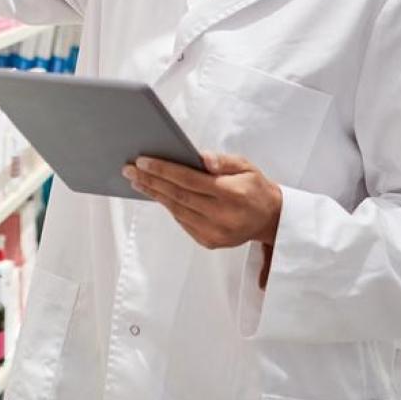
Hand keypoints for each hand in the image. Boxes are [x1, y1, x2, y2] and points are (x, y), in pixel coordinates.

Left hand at [123, 152, 282, 251]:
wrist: (271, 219)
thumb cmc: (255, 187)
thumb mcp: (246, 166)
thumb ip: (222, 161)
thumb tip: (199, 157)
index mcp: (233, 194)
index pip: (190, 180)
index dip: (164, 170)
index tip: (143, 161)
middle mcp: (223, 216)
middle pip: (178, 196)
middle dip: (151, 181)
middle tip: (129, 169)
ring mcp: (216, 233)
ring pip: (177, 210)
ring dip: (154, 194)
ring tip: (137, 180)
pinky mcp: (210, 242)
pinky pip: (182, 221)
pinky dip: (168, 206)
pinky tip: (156, 194)